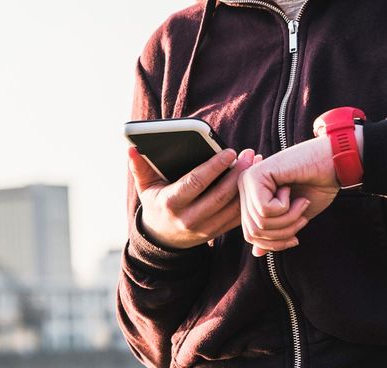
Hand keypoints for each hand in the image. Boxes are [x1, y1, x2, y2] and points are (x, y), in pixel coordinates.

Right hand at [129, 146, 256, 249]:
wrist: (162, 239)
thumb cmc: (156, 204)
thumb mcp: (145, 187)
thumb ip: (139, 167)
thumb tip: (131, 148)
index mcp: (171, 203)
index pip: (196, 182)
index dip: (214, 166)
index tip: (229, 151)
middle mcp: (189, 218)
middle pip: (219, 195)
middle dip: (237, 173)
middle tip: (249, 154)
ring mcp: (204, 228)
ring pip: (232, 207)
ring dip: (247, 185)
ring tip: (255, 163)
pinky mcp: (216, 233)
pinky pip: (236, 218)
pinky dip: (248, 200)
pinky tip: (255, 183)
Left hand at [238, 137, 339, 255]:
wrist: (332, 164)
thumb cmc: (315, 187)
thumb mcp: (292, 217)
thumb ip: (273, 232)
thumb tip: (255, 254)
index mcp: (250, 197)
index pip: (251, 236)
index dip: (275, 244)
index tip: (295, 237)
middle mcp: (243, 187)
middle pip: (253, 233)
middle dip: (283, 233)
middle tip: (302, 217)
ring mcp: (247, 180)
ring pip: (260, 223)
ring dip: (288, 219)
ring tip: (300, 203)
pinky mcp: (255, 175)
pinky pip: (265, 210)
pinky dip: (286, 207)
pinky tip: (292, 190)